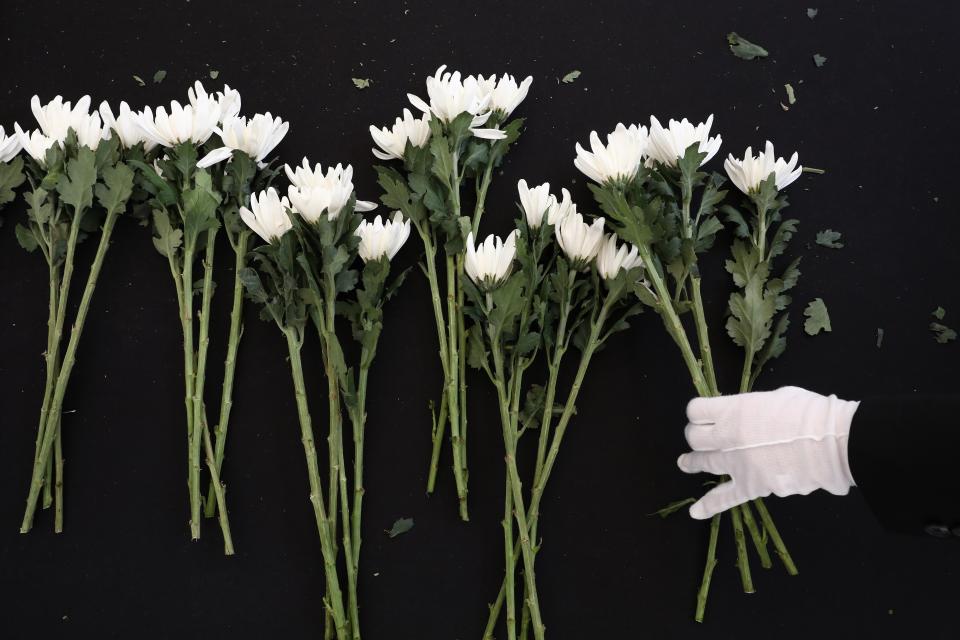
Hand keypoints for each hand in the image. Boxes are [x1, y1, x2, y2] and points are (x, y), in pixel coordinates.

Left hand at [677, 386, 859, 518]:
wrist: (833, 443)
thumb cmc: (810, 413)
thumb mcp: (775, 396)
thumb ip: (752, 407)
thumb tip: (748, 414)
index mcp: (733, 410)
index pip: (696, 410)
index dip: (698, 412)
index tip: (703, 414)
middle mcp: (727, 436)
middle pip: (695, 436)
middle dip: (696, 434)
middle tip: (702, 436)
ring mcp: (736, 463)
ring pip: (702, 462)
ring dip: (692, 462)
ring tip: (685, 463)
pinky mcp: (750, 486)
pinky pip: (723, 498)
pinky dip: (708, 506)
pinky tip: (696, 512)